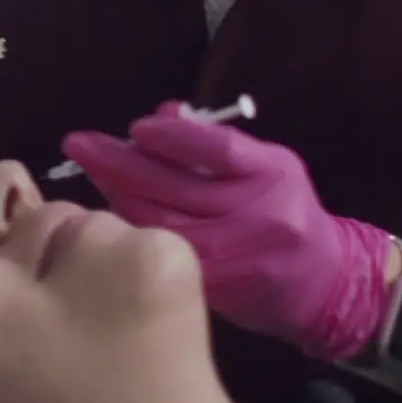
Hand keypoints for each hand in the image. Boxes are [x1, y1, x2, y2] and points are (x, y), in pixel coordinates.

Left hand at [62, 103, 392, 360]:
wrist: (323, 284)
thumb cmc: (286, 211)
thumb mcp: (267, 165)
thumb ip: (217, 142)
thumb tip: (163, 115)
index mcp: (272, 175)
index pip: (219, 150)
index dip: (172, 138)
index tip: (134, 127)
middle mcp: (255, 215)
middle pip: (178, 187)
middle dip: (120, 163)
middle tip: (78, 144)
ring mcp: (233, 256)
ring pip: (161, 222)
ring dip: (116, 194)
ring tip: (88, 171)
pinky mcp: (213, 287)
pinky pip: (161, 252)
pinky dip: (130, 228)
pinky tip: (107, 210)